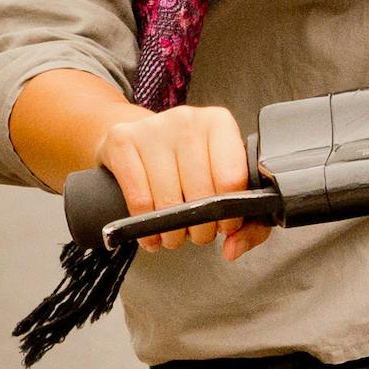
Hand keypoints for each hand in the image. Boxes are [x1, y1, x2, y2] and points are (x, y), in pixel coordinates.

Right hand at [99, 101, 262, 258]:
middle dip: (201, 228)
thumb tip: (233, 249)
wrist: (136, 140)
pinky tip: (151, 233)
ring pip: (169, 200)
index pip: (232, 178)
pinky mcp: (122, 140)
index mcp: (219, 123)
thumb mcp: (221, 183)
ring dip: (172, 232)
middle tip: (197, 233)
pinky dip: (146, 227)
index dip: (229, 213)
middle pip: (201, 193)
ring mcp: (153, 128)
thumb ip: (246, 223)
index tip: (223, 225)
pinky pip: (139, 199)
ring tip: (174, 234)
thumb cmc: (184, 164)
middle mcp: (187, 120)